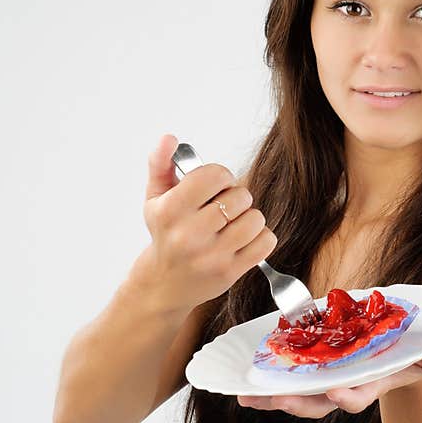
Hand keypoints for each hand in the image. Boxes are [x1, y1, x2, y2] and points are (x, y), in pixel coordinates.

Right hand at [130, 134, 277, 314]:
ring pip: (255, 219)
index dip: (221, 177)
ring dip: (249, 218)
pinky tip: (243, 240)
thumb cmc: (165, 235)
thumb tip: (169, 138)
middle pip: (240, 196)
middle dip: (236, 197)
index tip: (214, 187)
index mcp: (170, 211)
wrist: (163, 284)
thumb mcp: (155, 197)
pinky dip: (260, 237)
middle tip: (223, 207)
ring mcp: (211, 256)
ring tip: (233, 224)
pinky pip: (266, 242)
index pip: (215, 175)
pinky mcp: (230, 272)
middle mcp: (189, 235)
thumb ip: (161, 163)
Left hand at [237, 346, 421, 417]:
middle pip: (321, 402)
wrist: (408, 348)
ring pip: (301, 394)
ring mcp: (333, 377)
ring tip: (247, 396)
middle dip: (299, 403)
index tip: (336, 392)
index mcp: (375, 381)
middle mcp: (350, 384)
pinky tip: (248, 382)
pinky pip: (294, 377)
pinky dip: (272, 382)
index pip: (359, 395)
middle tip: (278, 400)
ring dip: (274, 397)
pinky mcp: (321, 365)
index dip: (348, 397)